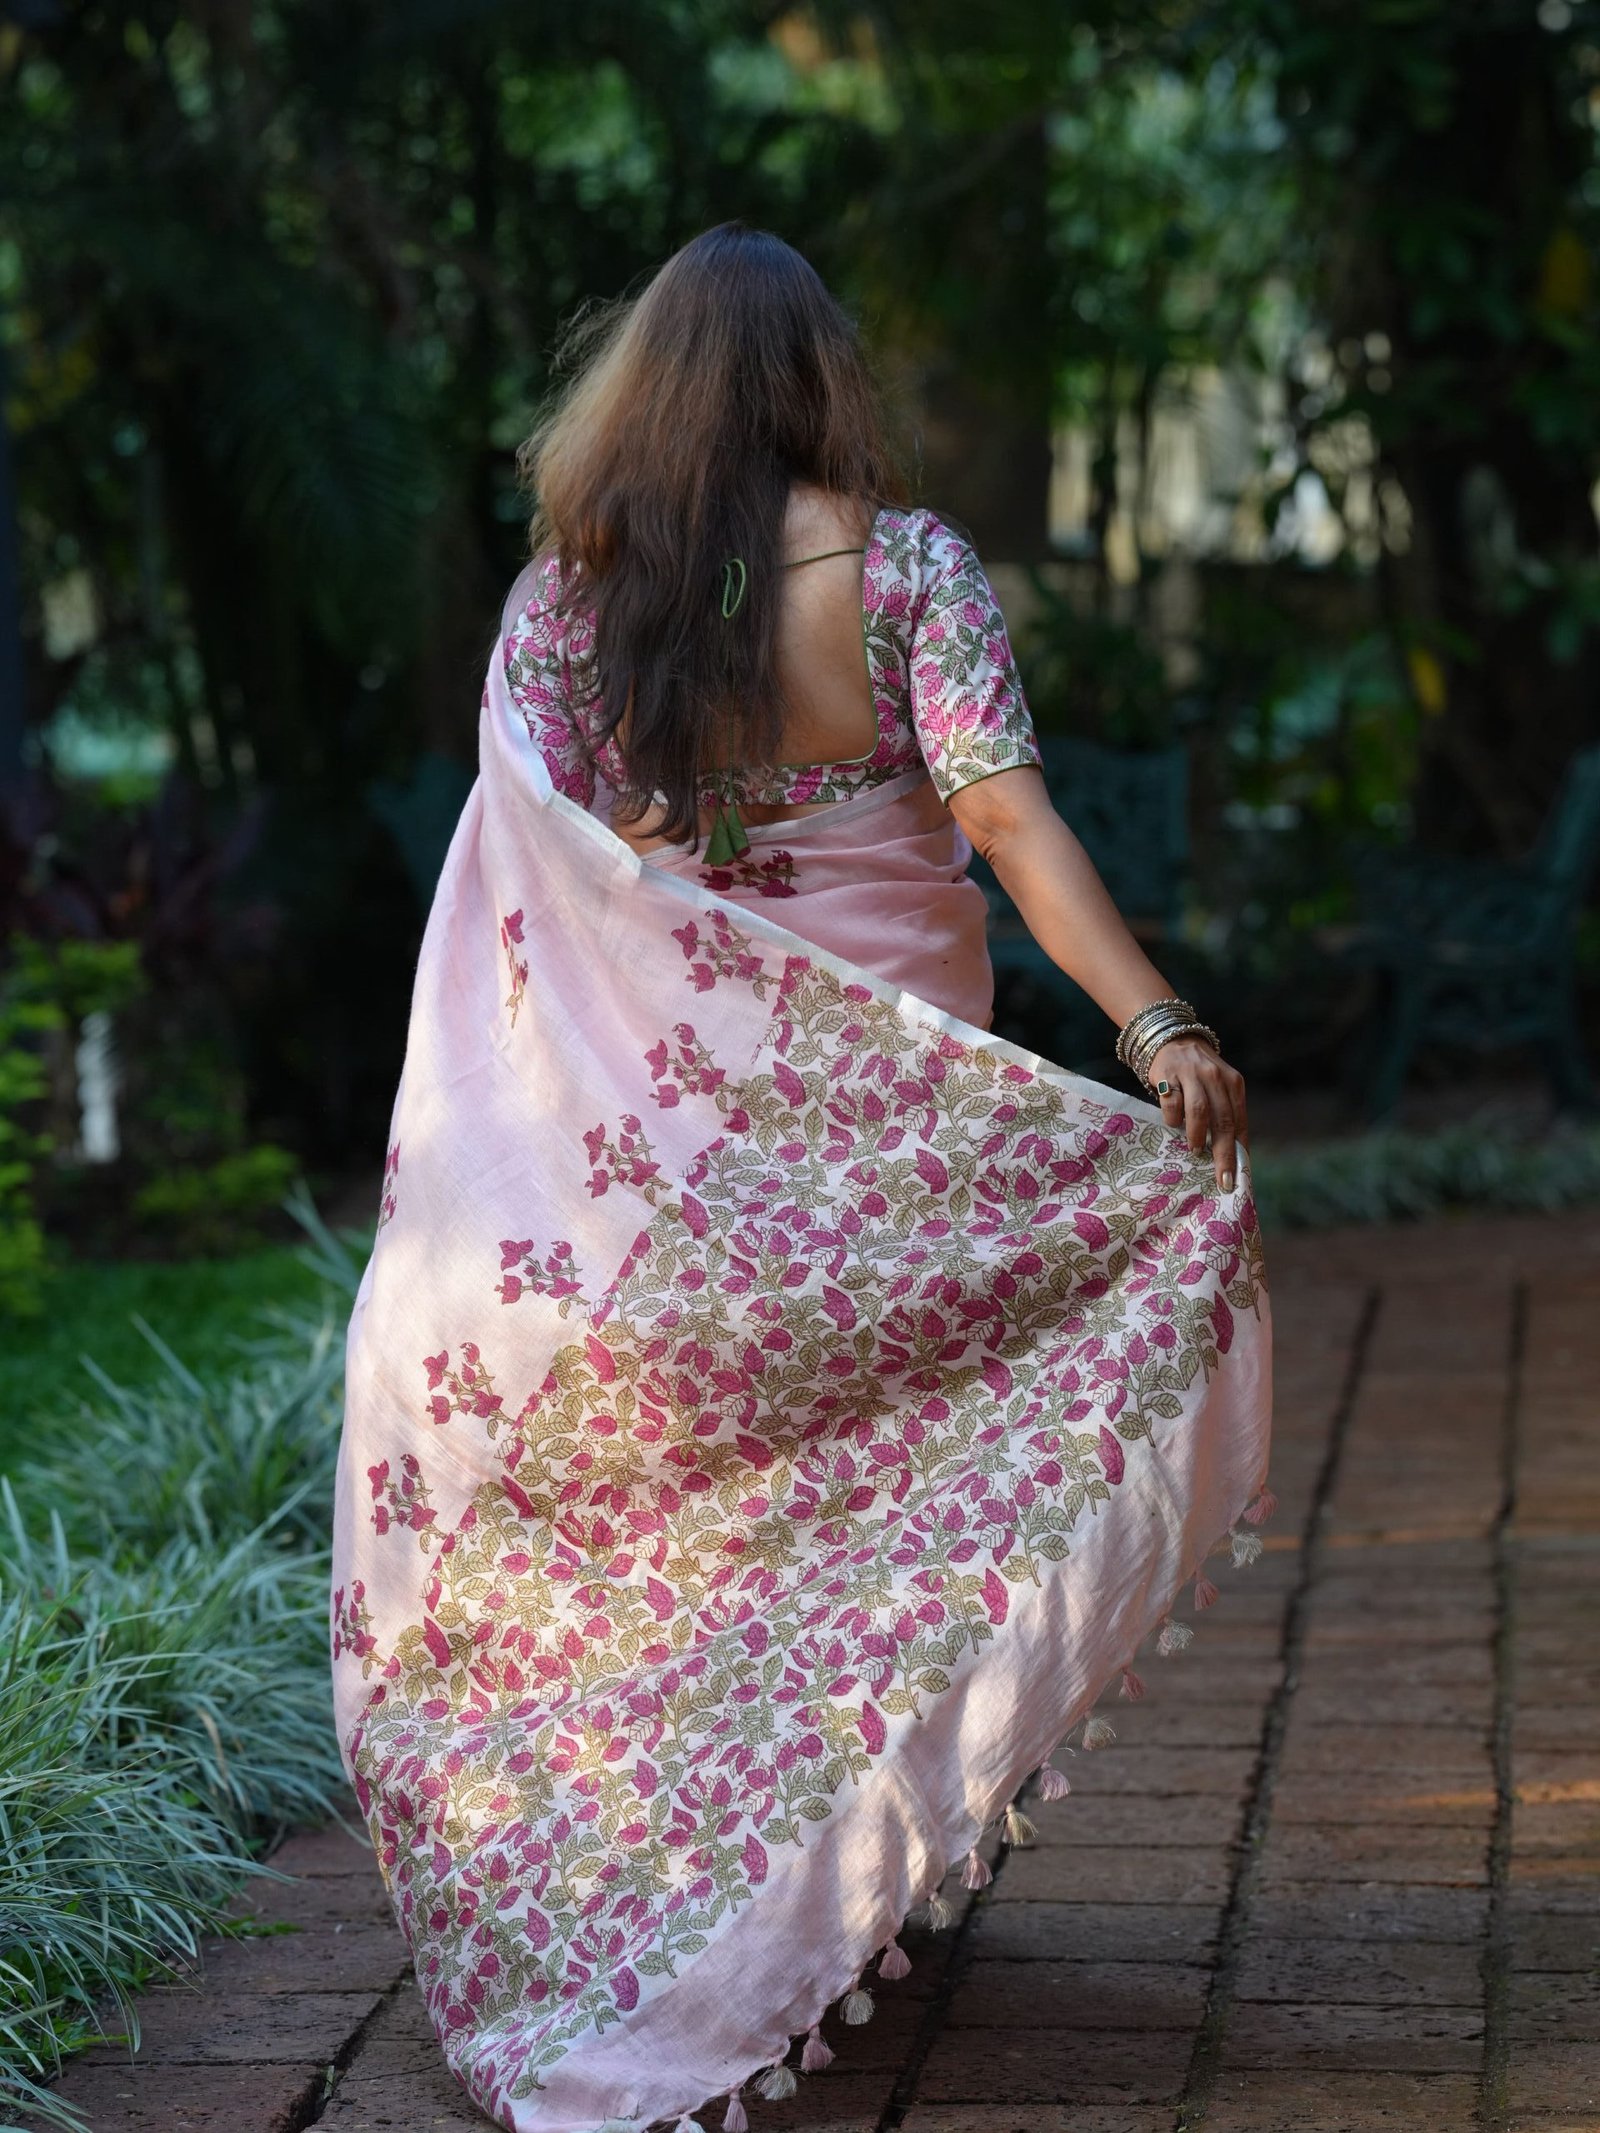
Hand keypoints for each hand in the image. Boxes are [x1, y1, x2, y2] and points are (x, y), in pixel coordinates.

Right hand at [1148, 1038, 1247, 1192]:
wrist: (1173, 1039)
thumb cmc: (1198, 1074)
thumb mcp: (1217, 1089)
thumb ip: (1224, 1115)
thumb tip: (1232, 1157)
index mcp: (1234, 1084)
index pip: (1240, 1122)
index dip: (1239, 1151)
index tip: (1238, 1176)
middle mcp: (1216, 1077)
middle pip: (1224, 1120)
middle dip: (1224, 1153)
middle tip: (1223, 1178)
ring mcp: (1192, 1074)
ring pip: (1200, 1110)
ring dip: (1198, 1135)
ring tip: (1196, 1151)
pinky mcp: (1168, 1074)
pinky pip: (1173, 1102)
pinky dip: (1173, 1118)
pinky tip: (1173, 1124)